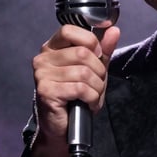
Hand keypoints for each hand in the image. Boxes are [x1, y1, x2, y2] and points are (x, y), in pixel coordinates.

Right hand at [29, 24, 120, 156]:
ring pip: (84, 72)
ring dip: (97, 87)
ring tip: (93, 95)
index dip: (90, 41)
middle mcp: (43, 59)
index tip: (98, 55)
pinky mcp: (46, 91)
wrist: (64, 126)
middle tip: (97, 83)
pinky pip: (80, 88)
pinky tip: (89, 103)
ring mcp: (42, 75)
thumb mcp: (94, 69)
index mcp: (52, 48)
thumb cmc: (76, 96)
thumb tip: (114, 30)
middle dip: (99, 70)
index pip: (70, 30)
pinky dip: (92, 97)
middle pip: (82, 53)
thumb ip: (103, 50)